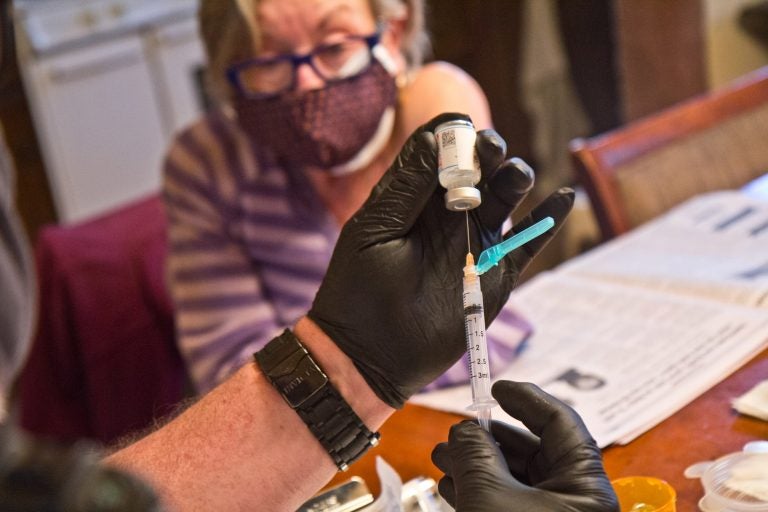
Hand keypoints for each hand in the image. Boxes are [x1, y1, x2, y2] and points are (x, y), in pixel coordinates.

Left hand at [308, 113, 573, 407]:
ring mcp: (474, 243)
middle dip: (488, 150)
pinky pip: (529, 243)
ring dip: (515, 178)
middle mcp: (447, 215)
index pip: (440, 151)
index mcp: (414, 199)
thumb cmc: (359, 289)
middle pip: (479, 167)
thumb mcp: (374, 231)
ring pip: (506, 198)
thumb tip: (435, 138)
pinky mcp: (496, 274)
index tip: (462, 129)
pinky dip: (549, 220)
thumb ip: (407, 187)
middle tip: (489, 149)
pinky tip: (564, 198)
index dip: (453, 134)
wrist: (370, 354)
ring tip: (514, 175)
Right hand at [432, 381, 618, 510]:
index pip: (561, 424)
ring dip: (475, 464)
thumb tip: (464, 430)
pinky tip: (450, 484)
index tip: (495, 386)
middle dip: (488, 437)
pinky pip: (505, 503)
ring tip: (443, 456)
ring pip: (514, 479)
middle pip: (532, 451)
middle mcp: (573, 501)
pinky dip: (478, 489)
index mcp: (586, 488)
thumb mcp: (491, 497)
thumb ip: (476, 454)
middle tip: (456, 430)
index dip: (526, 398)